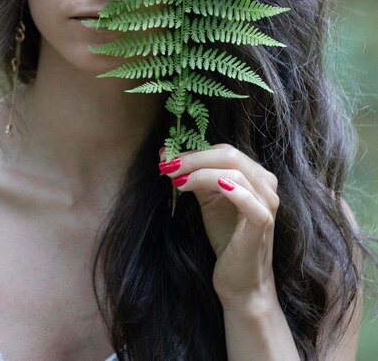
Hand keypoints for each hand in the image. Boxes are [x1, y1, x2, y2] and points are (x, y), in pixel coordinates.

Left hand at [158, 144, 279, 307]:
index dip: (195, 151)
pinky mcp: (262, 222)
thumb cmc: (227, 239)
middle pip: (229, 156)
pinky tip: (196, 184)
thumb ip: (198, 179)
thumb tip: (171, 158)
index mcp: (257, 176)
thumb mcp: (210, 202)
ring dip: (199, 171)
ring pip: (234, 171)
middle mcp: (267, 185)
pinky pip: (245, 197)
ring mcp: (267, 203)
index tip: (167, 156)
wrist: (241, 282)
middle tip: (167, 165)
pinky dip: (223, 186)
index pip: (225, 152)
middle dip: (193, 158)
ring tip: (175, 179)